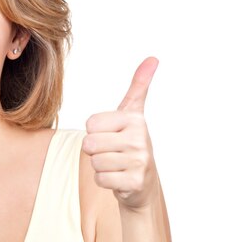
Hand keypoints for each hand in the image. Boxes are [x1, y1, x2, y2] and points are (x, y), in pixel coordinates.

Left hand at [82, 57, 159, 210]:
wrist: (143, 182)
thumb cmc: (130, 143)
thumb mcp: (133, 113)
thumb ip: (138, 86)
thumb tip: (152, 58)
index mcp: (135, 120)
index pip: (90, 124)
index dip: (95, 132)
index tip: (112, 135)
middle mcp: (139, 139)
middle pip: (89, 143)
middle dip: (95, 150)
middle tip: (112, 152)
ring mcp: (139, 162)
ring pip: (94, 162)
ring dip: (100, 166)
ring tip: (115, 164)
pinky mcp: (134, 182)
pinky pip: (100, 179)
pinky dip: (104, 180)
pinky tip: (117, 178)